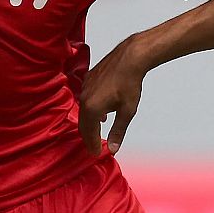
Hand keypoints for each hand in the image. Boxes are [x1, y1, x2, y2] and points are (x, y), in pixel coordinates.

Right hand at [78, 37, 150, 154]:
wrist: (130, 58)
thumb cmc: (130, 83)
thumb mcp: (127, 111)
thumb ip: (118, 131)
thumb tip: (112, 148)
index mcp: (92, 108)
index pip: (88, 133)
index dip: (92, 145)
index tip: (96, 153)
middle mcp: (84, 98)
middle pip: (83, 123)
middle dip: (89, 136)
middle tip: (94, 147)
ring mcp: (84, 87)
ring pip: (83, 110)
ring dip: (89, 123)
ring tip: (97, 132)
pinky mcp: (88, 79)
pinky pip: (85, 99)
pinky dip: (90, 109)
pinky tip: (102, 112)